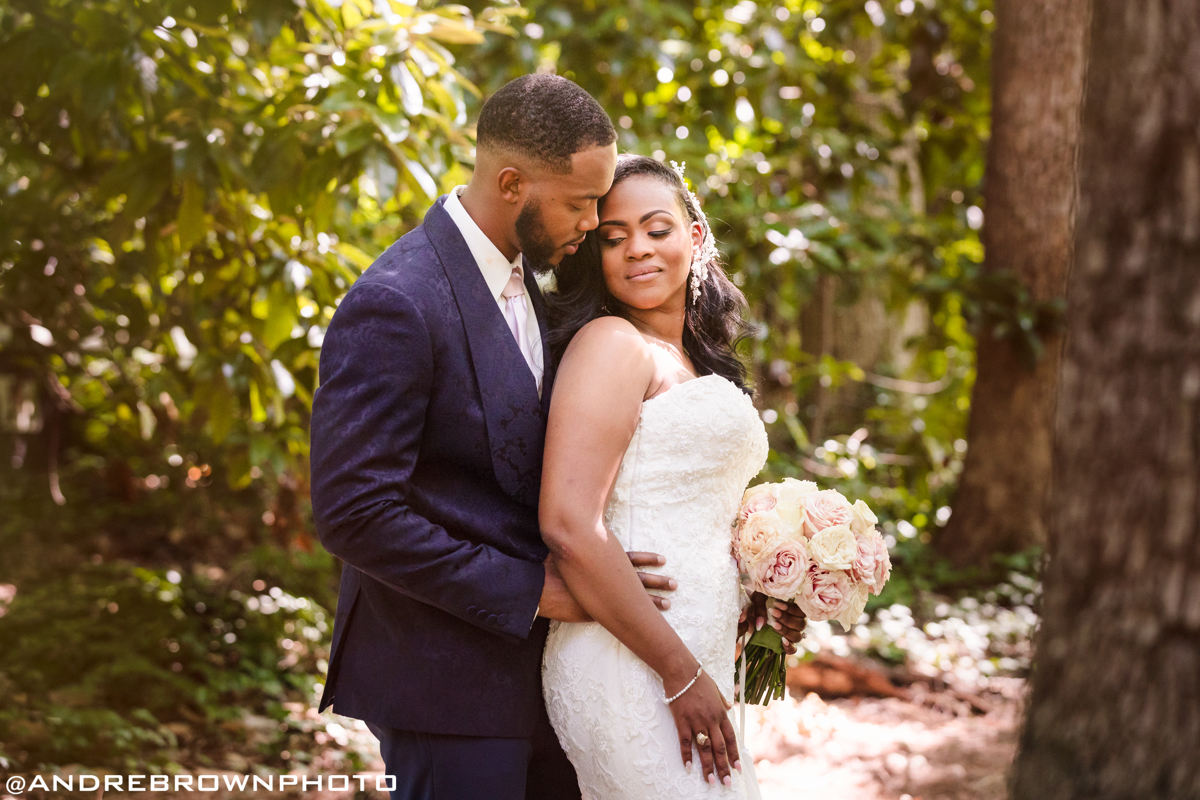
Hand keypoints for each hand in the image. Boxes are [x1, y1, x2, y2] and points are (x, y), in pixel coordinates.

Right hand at [538, 552, 675, 621]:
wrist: (537, 588)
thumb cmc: (547, 566)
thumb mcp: (567, 548)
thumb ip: (579, 543)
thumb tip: (578, 530)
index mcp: (600, 562)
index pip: (630, 559)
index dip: (647, 559)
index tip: (663, 559)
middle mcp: (604, 580)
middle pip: (637, 580)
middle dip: (658, 582)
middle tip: (675, 584)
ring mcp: (602, 598)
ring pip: (632, 601)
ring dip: (652, 602)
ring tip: (669, 603)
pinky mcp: (595, 613)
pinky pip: (619, 618)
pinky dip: (634, 620)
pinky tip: (647, 625)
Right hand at [665, 666, 740, 787]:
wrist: (681, 670)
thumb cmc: (698, 678)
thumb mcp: (716, 688)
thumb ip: (722, 701)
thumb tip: (728, 708)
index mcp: (720, 713)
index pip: (730, 739)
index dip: (734, 755)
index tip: (737, 769)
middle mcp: (710, 720)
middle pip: (719, 748)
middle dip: (723, 767)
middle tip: (726, 782)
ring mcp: (696, 721)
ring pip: (704, 748)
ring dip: (707, 766)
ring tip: (710, 780)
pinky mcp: (682, 721)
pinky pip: (685, 742)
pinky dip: (686, 755)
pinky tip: (688, 767)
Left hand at [739, 593, 806, 653]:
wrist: (751, 609)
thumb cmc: (759, 600)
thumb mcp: (758, 598)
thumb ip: (760, 607)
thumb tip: (761, 623)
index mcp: (795, 609)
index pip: (801, 610)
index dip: (791, 608)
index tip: (776, 604)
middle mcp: (797, 622)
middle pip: (801, 624)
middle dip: (786, 619)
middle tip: (773, 613)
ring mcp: (792, 634)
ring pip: (797, 637)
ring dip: (786, 631)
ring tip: (774, 625)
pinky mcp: (786, 643)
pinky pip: (793, 649)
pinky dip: (789, 647)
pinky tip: (782, 641)